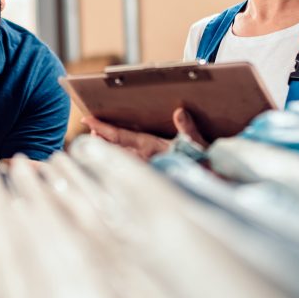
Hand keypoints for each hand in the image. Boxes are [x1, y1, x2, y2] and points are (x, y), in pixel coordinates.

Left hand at [81, 108, 208, 161]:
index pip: (120, 136)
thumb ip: (187, 128)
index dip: (103, 127)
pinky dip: (118, 157)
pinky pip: (127, 165)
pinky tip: (115, 153)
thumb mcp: (197, 143)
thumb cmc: (204, 164)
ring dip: (107, 147)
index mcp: (151, 147)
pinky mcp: (150, 173)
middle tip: (91, 127)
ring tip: (98, 136)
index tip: (87, 119)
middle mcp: (144, 158)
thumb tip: (179, 112)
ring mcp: (145, 167)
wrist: (211, 185)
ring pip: (118, 157)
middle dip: (100, 137)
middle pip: (113, 147)